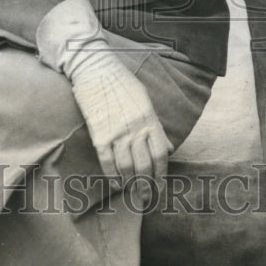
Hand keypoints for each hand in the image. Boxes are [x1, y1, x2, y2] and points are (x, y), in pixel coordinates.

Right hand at [68, 44, 172, 183]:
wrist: (96, 69)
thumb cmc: (122, 82)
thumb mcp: (145, 101)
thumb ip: (156, 126)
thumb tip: (169, 147)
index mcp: (149, 119)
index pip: (161, 154)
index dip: (162, 172)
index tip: (161, 184)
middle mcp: (136, 128)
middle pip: (145, 165)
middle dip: (148, 184)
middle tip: (148, 196)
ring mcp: (117, 132)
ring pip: (127, 167)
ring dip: (131, 183)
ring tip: (134, 192)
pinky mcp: (99, 134)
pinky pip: (107, 161)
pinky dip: (113, 176)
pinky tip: (116, 184)